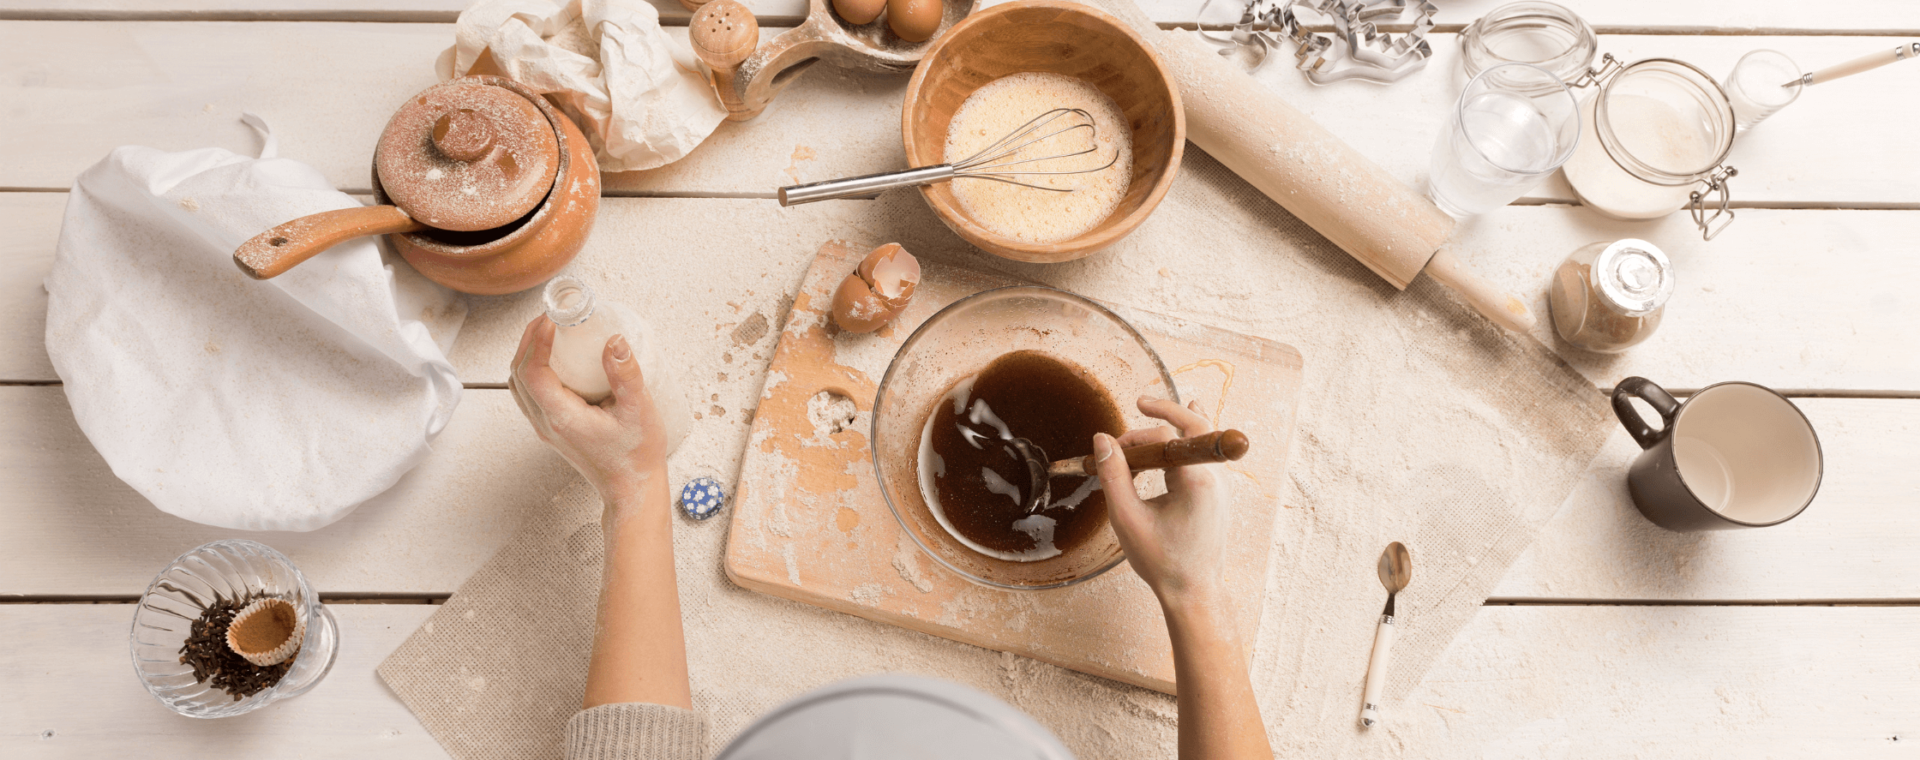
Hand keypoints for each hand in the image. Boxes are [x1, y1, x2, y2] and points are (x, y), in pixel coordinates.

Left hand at [508, 315, 666, 505]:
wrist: (631, 489)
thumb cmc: (635, 457)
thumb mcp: (639, 411)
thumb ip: (626, 374)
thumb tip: (614, 341)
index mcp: (561, 418)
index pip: (532, 372)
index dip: (536, 341)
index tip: (552, 319)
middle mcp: (546, 423)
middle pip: (518, 374)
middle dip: (528, 340)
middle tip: (548, 318)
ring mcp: (546, 428)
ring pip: (519, 384)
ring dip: (528, 355)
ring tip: (548, 334)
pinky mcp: (552, 429)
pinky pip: (530, 394)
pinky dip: (534, 370)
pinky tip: (556, 361)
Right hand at [1093, 397, 1230, 609]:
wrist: (1194, 592)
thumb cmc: (1163, 561)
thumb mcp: (1127, 519)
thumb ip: (1113, 476)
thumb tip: (1102, 440)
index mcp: (1197, 483)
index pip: (1165, 438)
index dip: (1135, 438)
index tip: (1112, 450)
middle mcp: (1215, 479)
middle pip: (1194, 426)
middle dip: (1165, 413)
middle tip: (1140, 404)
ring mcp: (1220, 486)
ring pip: (1203, 439)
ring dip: (1177, 426)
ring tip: (1157, 409)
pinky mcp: (1217, 494)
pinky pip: (1205, 455)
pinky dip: (1189, 440)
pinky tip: (1190, 420)